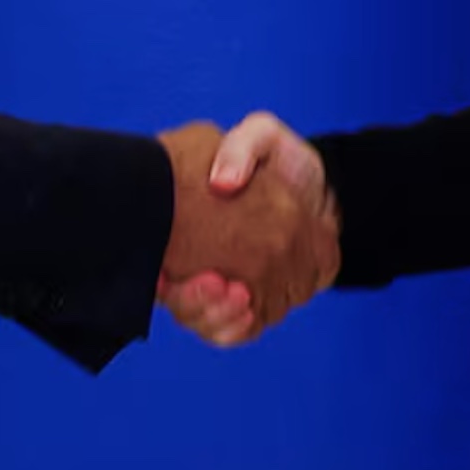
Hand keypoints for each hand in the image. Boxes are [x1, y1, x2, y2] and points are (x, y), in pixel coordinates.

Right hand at [158, 112, 333, 346]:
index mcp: (184, 223)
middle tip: (213, 282)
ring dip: (215, 315)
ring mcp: (220, 287)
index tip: (162, 275)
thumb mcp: (260, 137)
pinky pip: (233, 332)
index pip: (153, 261)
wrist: (316, 187)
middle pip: (176, 298)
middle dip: (189, 301)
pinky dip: (236, 327)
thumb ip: (242, 147)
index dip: (155, 275)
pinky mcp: (248, 305)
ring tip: (239, 295)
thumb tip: (224, 183)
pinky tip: (248, 309)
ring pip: (203, 320)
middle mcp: (192, 261)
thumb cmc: (279, 161)